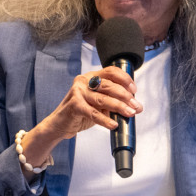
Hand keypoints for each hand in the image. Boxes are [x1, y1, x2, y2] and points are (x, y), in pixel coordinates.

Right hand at [20, 66, 142, 173]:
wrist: (60, 124)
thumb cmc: (80, 112)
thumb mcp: (98, 103)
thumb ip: (112, 101)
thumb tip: (134, 106)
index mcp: (91, 77)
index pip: (111, 71)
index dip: (125, 79)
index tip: (134, 90)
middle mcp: (84, 81)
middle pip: (109, 85)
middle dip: (125, 96)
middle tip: (136, 106)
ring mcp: (78, 92)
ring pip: (103, 99)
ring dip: (119, 107)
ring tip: (130, 113)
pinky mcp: (74, 105)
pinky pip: (93, 113)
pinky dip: (105, 120)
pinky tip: (113, 124)